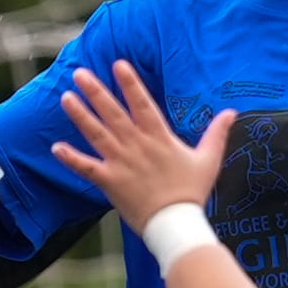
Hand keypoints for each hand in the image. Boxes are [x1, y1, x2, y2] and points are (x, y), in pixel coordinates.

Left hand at [47, 61, 233, 223]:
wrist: (176, 224)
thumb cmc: (193, 192)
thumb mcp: (209, 159)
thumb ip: (216, 133)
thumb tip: (232, 111)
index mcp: (159, 137)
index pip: (142, 103)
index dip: (130, 83)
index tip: (118, 64)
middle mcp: (136, 145)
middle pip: (113, 113)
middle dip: (96, 91)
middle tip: (80, 73)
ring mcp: (121, 163)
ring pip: (96, 134)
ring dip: (80, 115)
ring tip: (65, 97)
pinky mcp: (109, 182)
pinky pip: (86, 168)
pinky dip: (71, 158)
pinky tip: (56, 147)